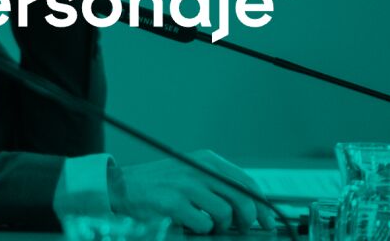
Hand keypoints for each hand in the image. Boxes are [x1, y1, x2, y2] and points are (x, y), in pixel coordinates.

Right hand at [110, 151, 275, 233]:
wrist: (123, 186)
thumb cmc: (160, 183)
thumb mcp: (191, 173)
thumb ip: (217, 183)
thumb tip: (250, 205)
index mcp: (207, 160)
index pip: (247, 182)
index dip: (261, 204)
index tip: (266, 220)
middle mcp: (198, 168)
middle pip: (242, 198)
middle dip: (248, 220)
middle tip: (241, 228)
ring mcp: (186, 185)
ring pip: (225, 213)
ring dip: (221, 226)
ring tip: (210, 225)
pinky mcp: (174, 202)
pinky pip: (203, 224)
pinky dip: (202, 230)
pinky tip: (192, 224)